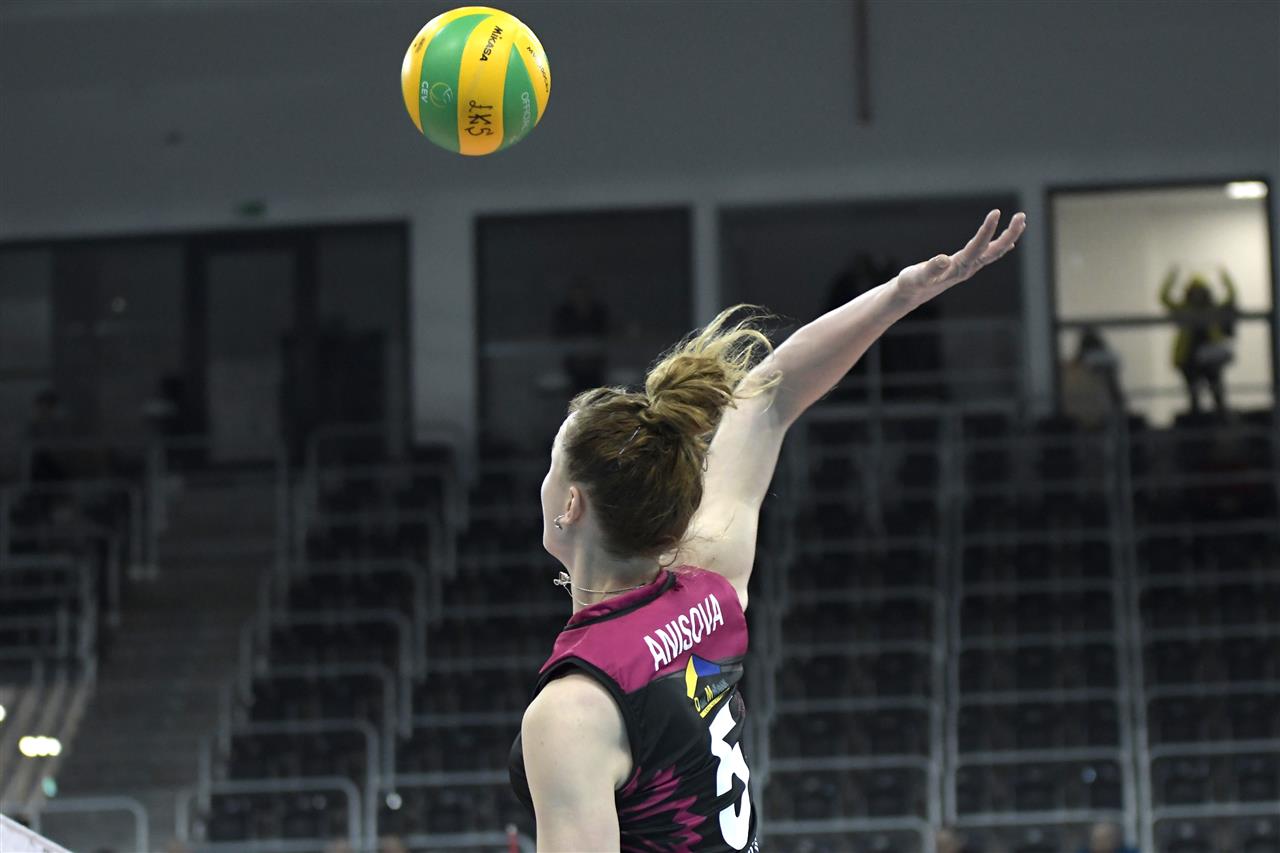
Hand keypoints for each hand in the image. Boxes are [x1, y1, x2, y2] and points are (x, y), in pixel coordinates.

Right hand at [894, 210, 1026, 307]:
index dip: (987, 230)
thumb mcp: (917, 277)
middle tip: (1022, 216)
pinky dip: (999, 246)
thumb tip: (943, 259)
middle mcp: (968, 268)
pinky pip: (987, 255)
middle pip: (995, 251)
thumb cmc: (911, 285)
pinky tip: (1008, 243)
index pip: (978, 247)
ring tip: (1020, 222)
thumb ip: (930, 269)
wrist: (909, 296)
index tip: (996, 212)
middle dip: (1009, 234)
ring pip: (994, 252)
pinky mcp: (964, 267)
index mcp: (958, 268)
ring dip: (1008, 237)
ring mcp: (968, 268)